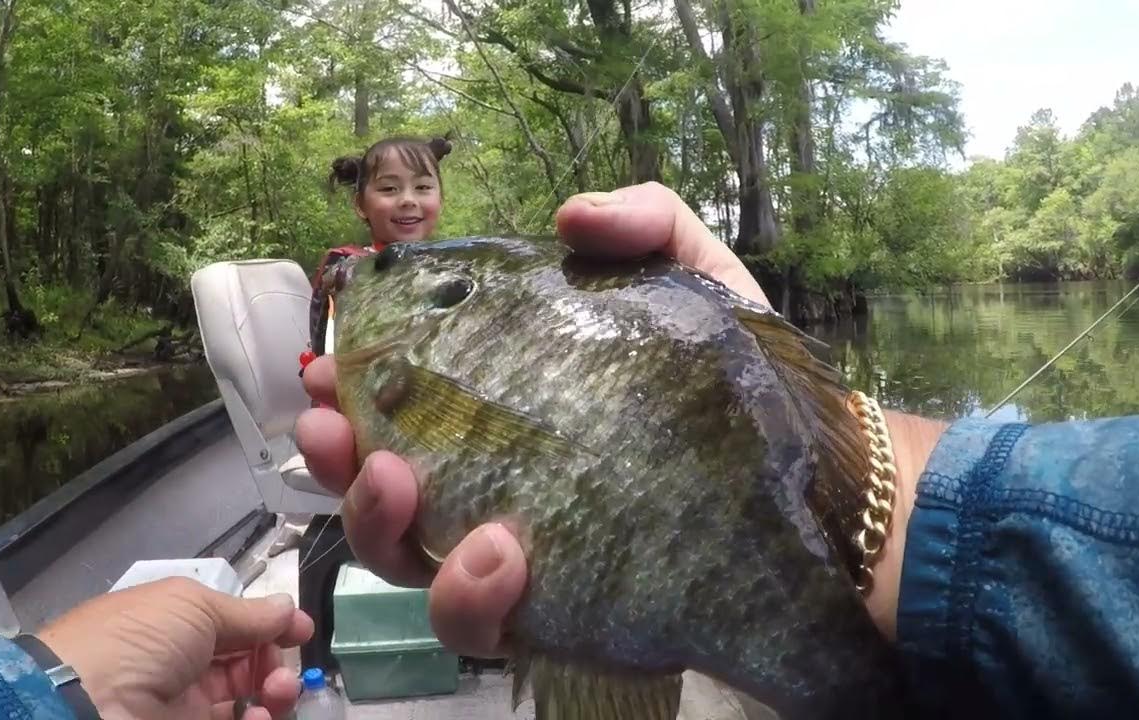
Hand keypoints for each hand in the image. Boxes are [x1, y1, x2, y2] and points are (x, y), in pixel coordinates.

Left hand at [36, 577, 313, 719]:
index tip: (301, 631)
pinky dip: (258, 719)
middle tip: (285, 669)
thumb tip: (287, 608)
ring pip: (246, 699)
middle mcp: (182, 663)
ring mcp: (184, 706)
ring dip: (274, 691)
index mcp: (176, 622)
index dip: (269, 625)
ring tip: (278, 691)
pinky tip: (260, 713)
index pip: (233, 623)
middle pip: (246, 663)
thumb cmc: (139, 639)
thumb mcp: (194, 606)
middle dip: (276, 661)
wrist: (86, 705)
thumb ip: (248, 613)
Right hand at [295, 181, 768, 657]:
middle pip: (385, 492)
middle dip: (338, 462)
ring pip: (413, 565)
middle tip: (333, 428)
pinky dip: (470, 594)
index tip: (326, 368)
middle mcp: (498, 486)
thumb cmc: (735, 381)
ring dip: (383, 526)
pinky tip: (500, 551)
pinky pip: (484, 622)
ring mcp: (523, 555)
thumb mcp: (692, 278)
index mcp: (507, 413)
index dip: (351, 393)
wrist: (812, 476)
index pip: (406, 409)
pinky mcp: (559, 611)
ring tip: (399, 481)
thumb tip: (569, 214)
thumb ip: (643, 223)